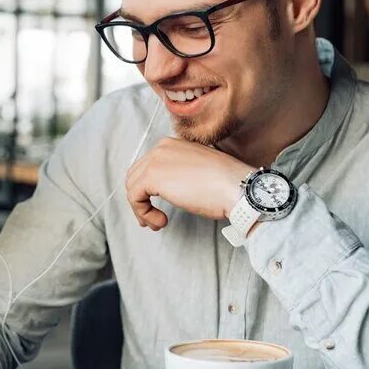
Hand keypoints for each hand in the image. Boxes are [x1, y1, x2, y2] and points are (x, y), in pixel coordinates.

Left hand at [125, 137, 252, 229]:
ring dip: (142, 210)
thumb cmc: (225, 184)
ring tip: (158, 223)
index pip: (148, 166)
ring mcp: (155, 160)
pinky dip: (144, 213)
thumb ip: (181, 174)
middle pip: (136, 176)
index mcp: (173, 144)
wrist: (236, 187)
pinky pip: (134, 198)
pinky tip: (161, 221)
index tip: (158, 206)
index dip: (148, 189)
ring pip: (132, 187)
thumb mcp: (199, 172)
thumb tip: (172, 188)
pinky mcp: (152, 177)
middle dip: (141, 200)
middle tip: (152, 219)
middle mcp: (161, 147)